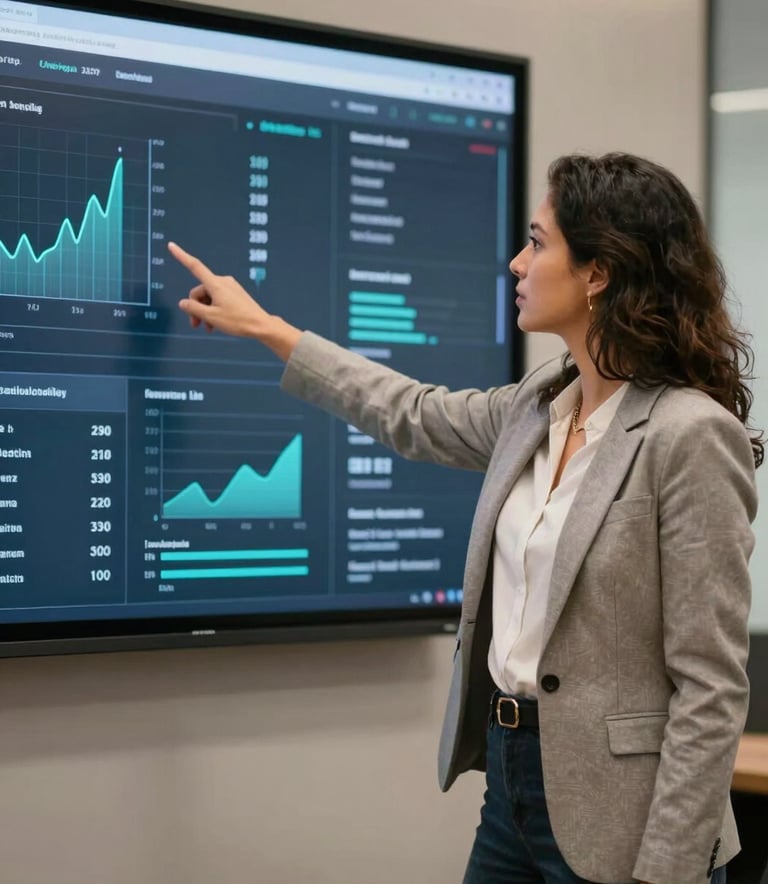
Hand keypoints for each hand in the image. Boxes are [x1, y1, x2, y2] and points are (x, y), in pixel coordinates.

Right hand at [168, 242, 300, 359]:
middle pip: (200, 291)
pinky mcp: (235, 294)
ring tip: (207, 328)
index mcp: (216, 284)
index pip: (194, 266)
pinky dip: (214, 310)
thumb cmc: (238, 321)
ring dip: (205, 311)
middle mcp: (222, 282)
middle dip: (196, 307)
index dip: (181, 256)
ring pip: (209, 297)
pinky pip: (218, 299)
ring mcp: (230, 287)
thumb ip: (194, 309)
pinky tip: (215, 324)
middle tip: (195, 325)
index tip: (172, 246)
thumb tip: (183, 303)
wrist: (260, 325)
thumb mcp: (211, 317)